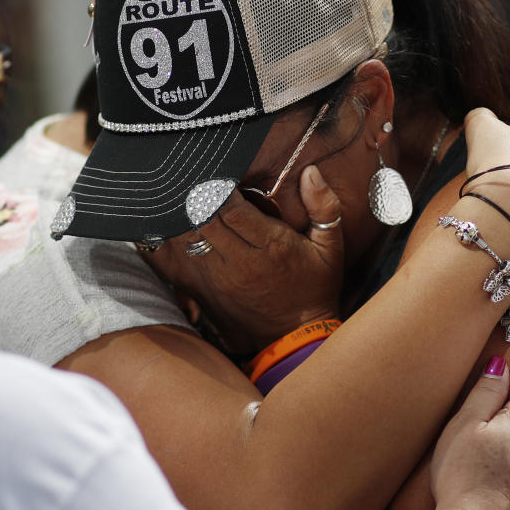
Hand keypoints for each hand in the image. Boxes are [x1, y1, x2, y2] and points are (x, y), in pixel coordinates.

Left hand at [141, 166, 343, 352]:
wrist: (297, 336)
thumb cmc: (315, 286)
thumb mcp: (331, 247)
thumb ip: (323, 207)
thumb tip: (310, 173)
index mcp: (272, 246)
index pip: (232, 209)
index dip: (219, 188)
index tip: (219, 173)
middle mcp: (242, 263)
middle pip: (204, 221)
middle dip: (197, 198)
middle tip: (195, 179)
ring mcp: (221, 279)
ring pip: (189, 239)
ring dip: (185, 217)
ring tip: (186, 198)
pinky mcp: (209, 291)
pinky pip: (184, 260)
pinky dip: (178, 241)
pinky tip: (179, 225)